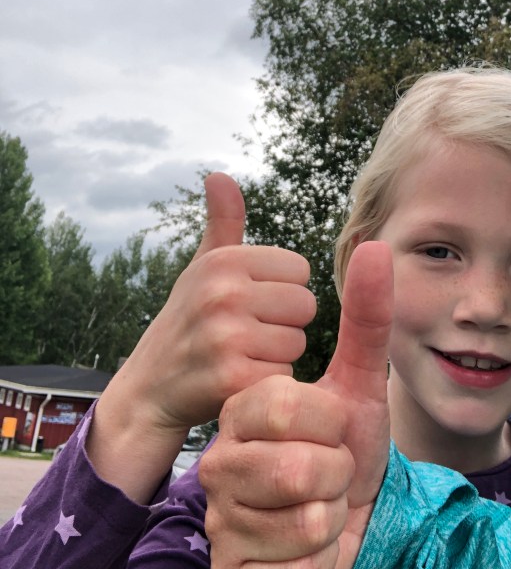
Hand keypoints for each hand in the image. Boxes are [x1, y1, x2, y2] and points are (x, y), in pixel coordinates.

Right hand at [89, 172, 316, 500]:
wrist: (147, 393)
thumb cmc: (188, 322)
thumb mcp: (202, 269)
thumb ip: (223, 224)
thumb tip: (219, 175)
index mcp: (223, 261)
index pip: (300, 270)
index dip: (281, 291)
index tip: (251, 305)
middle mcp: (222, 292)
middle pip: (305, 306)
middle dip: (284, 325)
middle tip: (247, 336)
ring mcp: (225, 336)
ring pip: (298, 343)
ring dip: (276, 356)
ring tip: (241, 357)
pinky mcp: (231, 378)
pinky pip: (284, 376)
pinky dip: (267, 383)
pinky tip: (239, 382)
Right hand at [200, 240, 392, 568]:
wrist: (350, 514)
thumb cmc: (347, 440)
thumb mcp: (359, 378)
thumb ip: (365, 316)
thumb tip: (373, 245)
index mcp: (239, 406)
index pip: (290, 404)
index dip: (334, 421)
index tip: (329, 426)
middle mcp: (219, 460)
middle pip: (301, 470)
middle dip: (339, 472)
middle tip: (329, 469)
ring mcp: (220, 519)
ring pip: (307, 524)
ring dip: (335, 519)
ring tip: (320, 506)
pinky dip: (326, 564)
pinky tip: (312, 549)